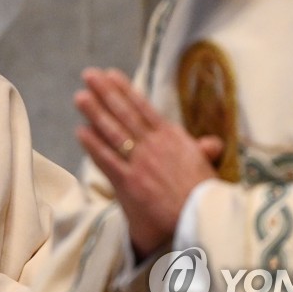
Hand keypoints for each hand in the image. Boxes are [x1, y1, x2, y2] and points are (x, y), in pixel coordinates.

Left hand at [75, 67, 221, 257]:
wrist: (202, 217)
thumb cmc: (206, 194)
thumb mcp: (206, 166)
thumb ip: (202, 151)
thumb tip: (212, 142)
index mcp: (171, 137)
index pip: (143, 108)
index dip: (126, 90)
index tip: (111, 74)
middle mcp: (153, 144)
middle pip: (124, 113)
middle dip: (105, 93)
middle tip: (89, 75)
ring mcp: (140, 162)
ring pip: (113, 132)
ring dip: (95, 112)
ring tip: (80, 96)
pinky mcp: (130, 182)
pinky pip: (107, 159)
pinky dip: (93, 145)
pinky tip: (81, 131)